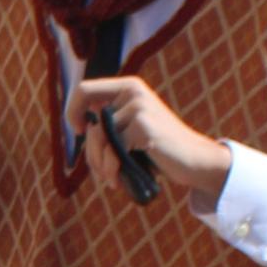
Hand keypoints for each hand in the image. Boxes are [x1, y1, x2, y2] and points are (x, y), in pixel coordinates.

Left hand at [64, 75, 234, 209]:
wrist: (194, 160)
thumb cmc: (158, 149)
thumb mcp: (131, 129)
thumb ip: (109, 122)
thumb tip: (81, 124)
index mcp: (128, 87)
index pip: (84, 90)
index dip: (72, 112)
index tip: (81, 131)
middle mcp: (133, 91)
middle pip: (92, 125)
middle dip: (91, 154)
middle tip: (101, 171)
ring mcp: (139, 107)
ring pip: (99, 139)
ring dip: (100, 165)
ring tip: (110, 178)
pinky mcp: (143, 126)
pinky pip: (112, 151)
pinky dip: (112, 169)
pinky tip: (119, 179)